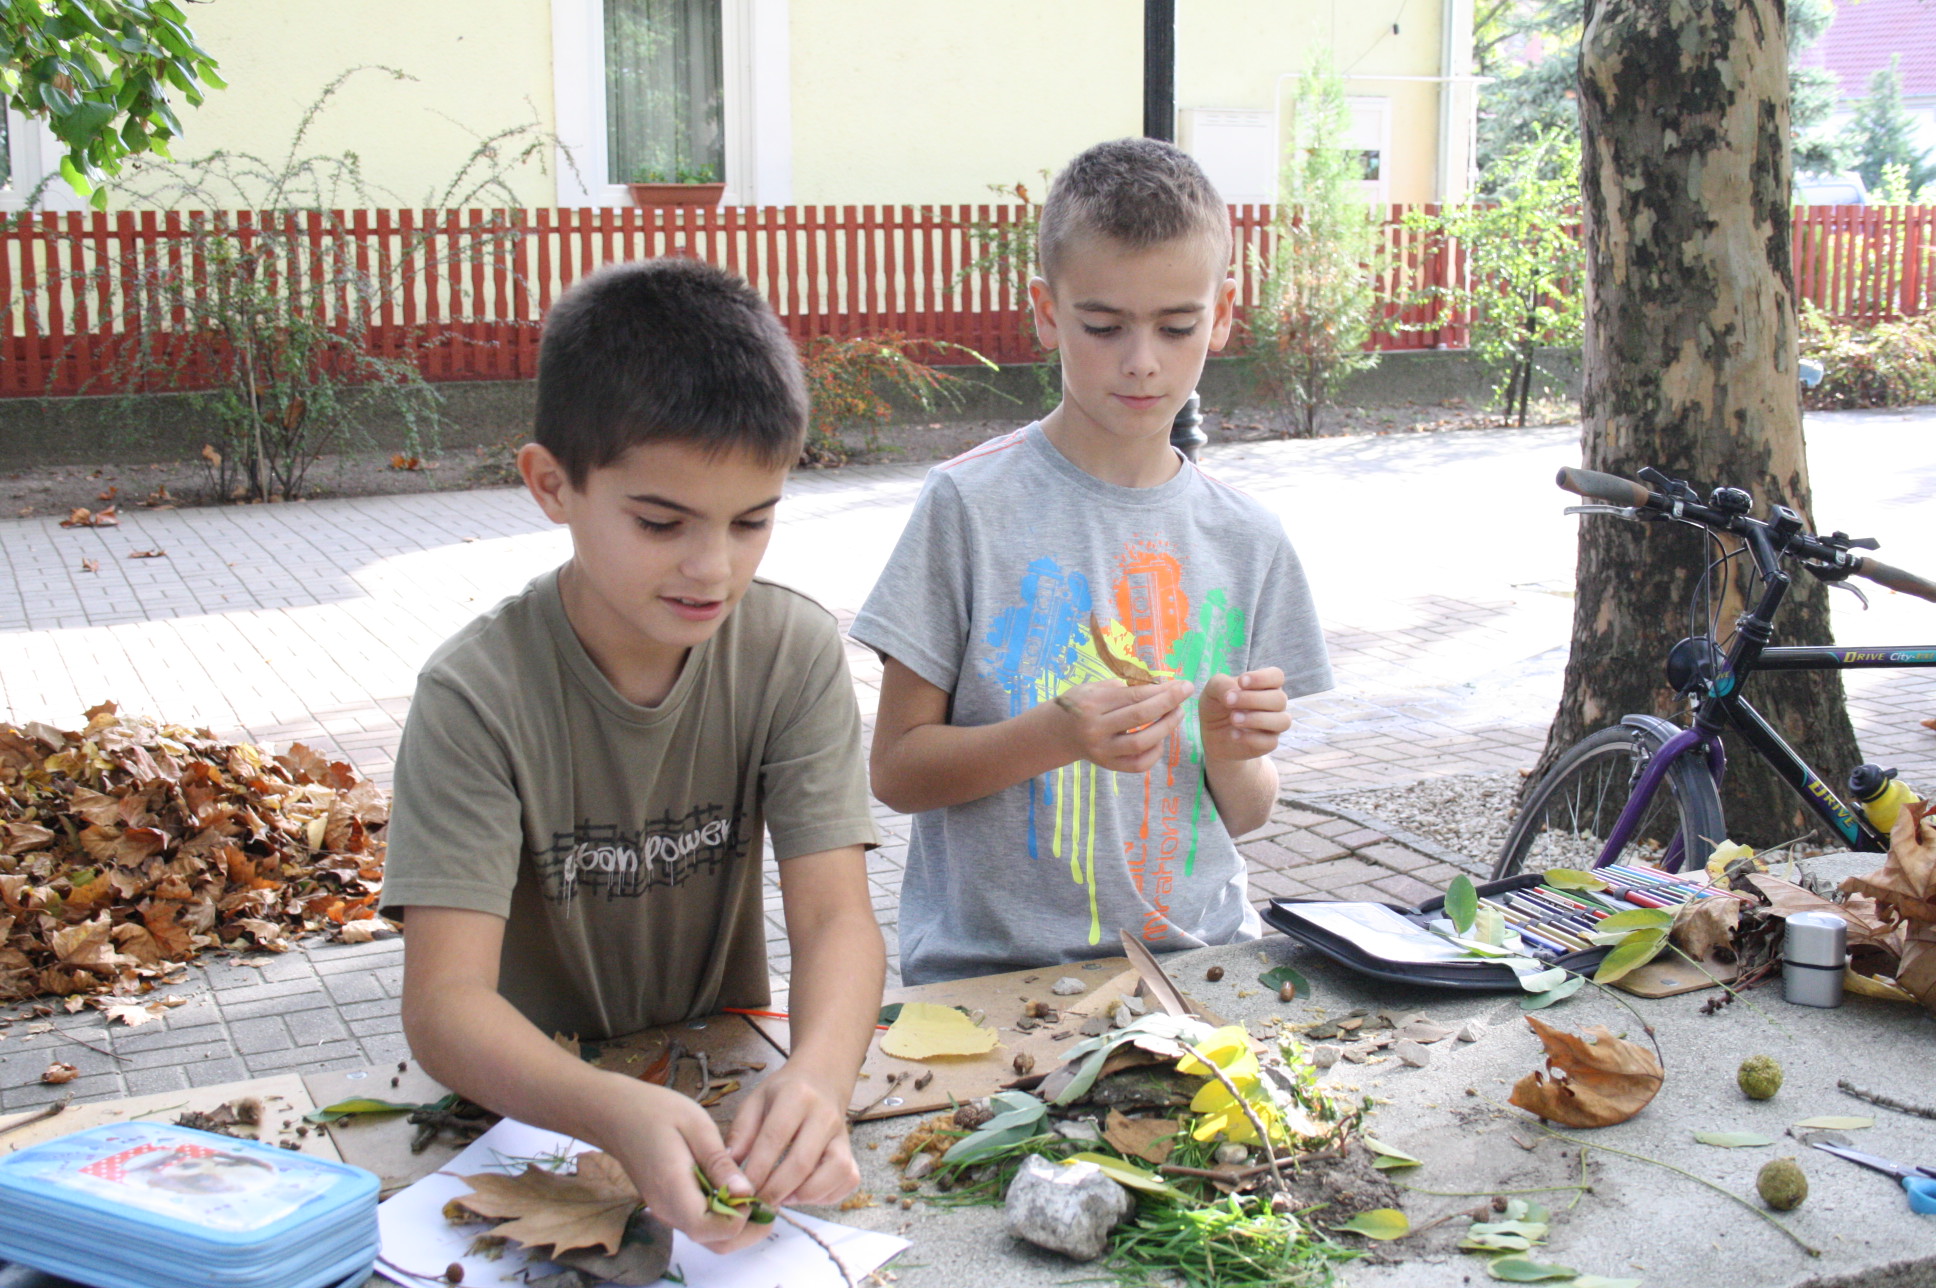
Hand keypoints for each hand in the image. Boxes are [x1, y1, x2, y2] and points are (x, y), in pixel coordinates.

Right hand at [593, 1078, 774, 1254]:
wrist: (616, 1113)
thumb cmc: (655, 1111)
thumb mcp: (695, 1126)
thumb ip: (719, 1163)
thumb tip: (746, 1192)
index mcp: (673, 1190)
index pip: (712, 1229)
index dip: (741, 1219)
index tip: (757, 1192)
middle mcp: (668, 1210)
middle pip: (714, 1243)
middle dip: (747, 1229)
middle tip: (767, 1199)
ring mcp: (666, 1210)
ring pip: (708, 1236)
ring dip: (736, 1223)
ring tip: (755, 1191)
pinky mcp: (668, 1205)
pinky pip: (700, 1221)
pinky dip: (722, 1214)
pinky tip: (734, 1188)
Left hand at [726, 1067, 859, 1206]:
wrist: (821, 1078)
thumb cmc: (782, 1093)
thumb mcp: (756, 1101)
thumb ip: (741, 1131)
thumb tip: (728, 1166)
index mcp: (795, 1097)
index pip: (775, 1137)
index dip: (757, 1168)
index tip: (742, 1189)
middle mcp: (824, 1115)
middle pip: (803, 1161)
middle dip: (776, 1189)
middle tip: (757, 1203)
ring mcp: (842, 1134)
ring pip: (834, 1171)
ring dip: (806, 1194)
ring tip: (783, 1198)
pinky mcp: (851, 1150)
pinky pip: (848, 1179)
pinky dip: (827, 1195)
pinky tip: (804, 1194)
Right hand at [1050, 679, 1193, 772]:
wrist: (1057, 733)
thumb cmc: (1081, 704)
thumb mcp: (1094, 687)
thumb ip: (1124, 687)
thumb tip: (1162, 685)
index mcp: (1092, 703)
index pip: (1134, 695)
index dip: (1162, 689)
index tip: (1182, 683)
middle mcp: (1096, 728)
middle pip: (1140, 716)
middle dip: (1169, 703)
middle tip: (1186, 693)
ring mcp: (1102, 750)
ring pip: (1142, 742)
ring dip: (1166, 727)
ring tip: (1178, 714)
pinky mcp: (1108, 766)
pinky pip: (1139, 764)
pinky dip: (1155, 752)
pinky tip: (1161, 739)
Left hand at [1198, 668, 1289, 761]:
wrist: (1211, 735)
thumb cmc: (1217, 706)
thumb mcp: (1212, 690)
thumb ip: (1222, 685)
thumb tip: (1232, 694)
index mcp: (1265, 685)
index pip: (1276, 676)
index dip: (1262, 678)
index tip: (1241, 682)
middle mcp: (1274, 704)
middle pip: (1279, 699)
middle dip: (1253, 699)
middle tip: (1229, 701)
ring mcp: (1274, 725)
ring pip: (1282, 721)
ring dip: (1257, 719)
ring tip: (1233, 719)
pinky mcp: (1268, 744)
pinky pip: (1271, 742)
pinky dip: (1252, 738)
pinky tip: (1234, 734)